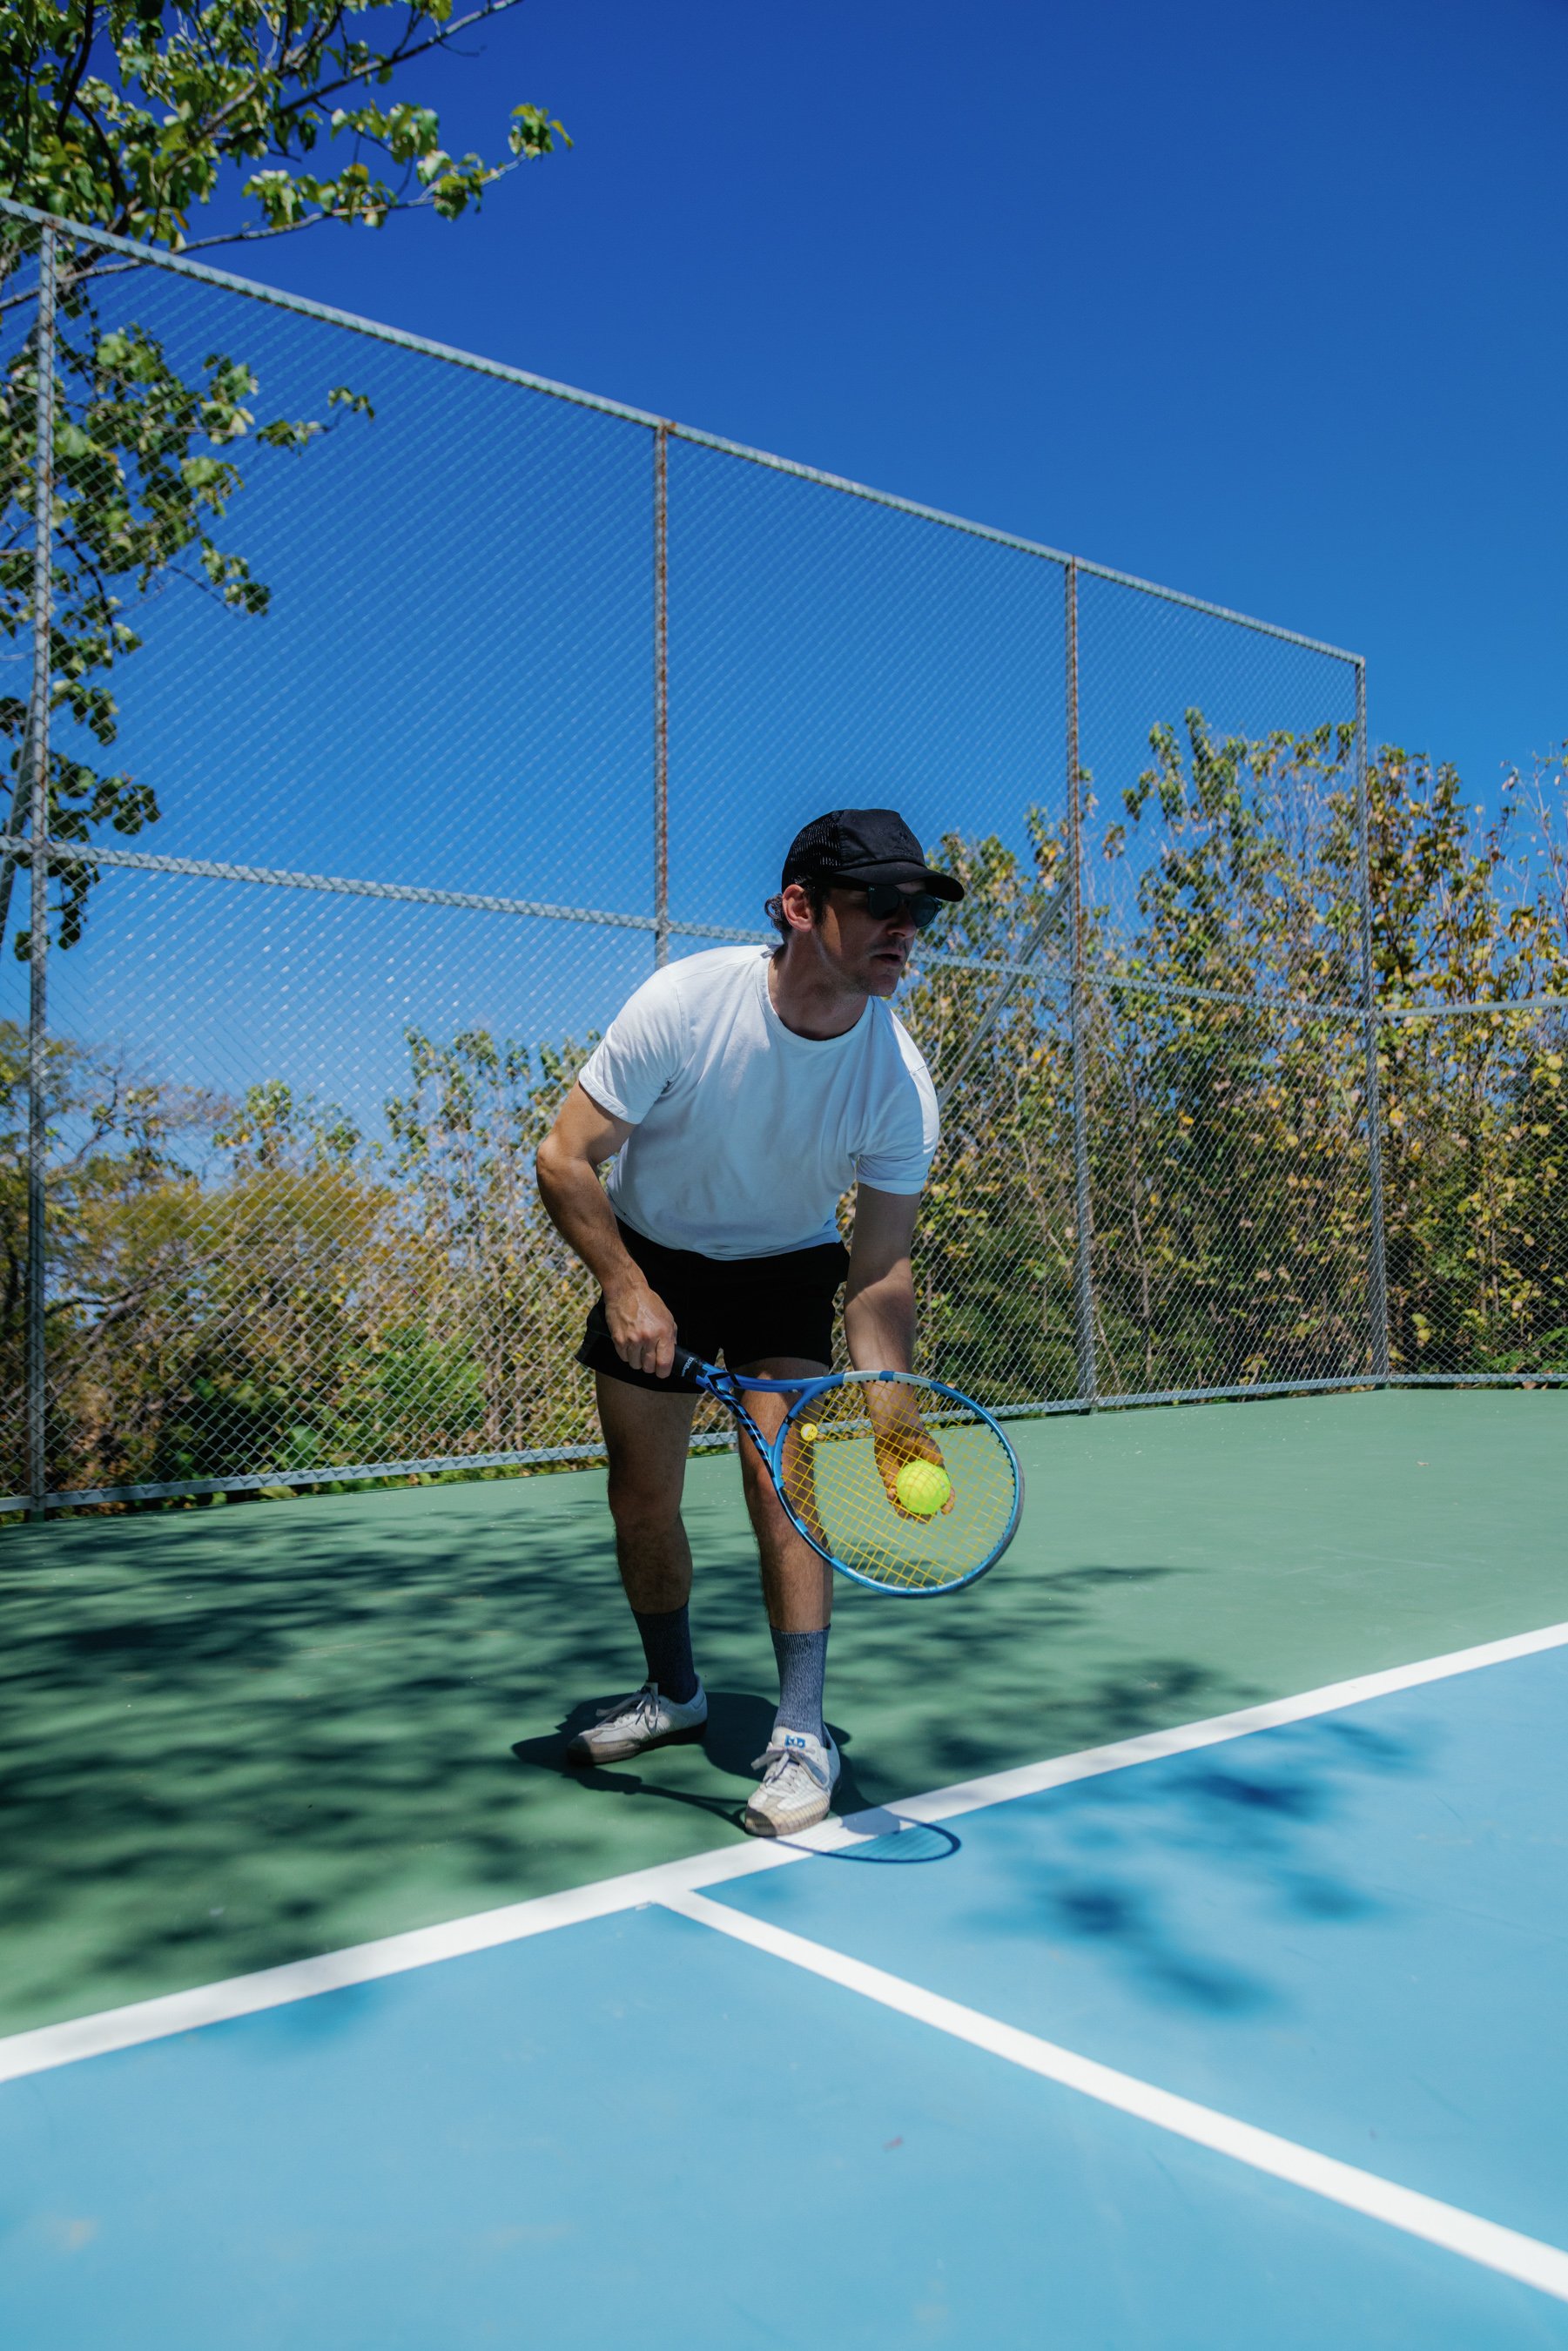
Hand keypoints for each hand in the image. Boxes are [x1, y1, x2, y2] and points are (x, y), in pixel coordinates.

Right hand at [605, 1279, 677, 1378]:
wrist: (626, 1291)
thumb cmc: (648, 1302)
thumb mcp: (667, 1317)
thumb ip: (671, 1336)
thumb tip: (671, 1352)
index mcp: (663, 1333)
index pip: (664, 1364)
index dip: (663, 1372)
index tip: (662, 1372)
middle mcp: (648, 1338)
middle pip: (649, 1368)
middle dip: (650, 1366)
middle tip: (649, 1357)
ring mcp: (632, 1340)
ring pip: (635, 1365)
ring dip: (637, 1360)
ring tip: (638, 1348)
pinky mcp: (618, 1340)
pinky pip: (624, 1358)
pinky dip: (627, 1354)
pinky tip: (629, 1344)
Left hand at [869, 1388, 955, 1520]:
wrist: (895, 1432)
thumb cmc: (914, 1436)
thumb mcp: (925, 1442)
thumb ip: (931, 1452)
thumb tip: (939, 1461)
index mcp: (935, 1479)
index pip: (945, 1495)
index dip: (947, 1505)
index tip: (945, 1510)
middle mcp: (921, 1487)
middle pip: (925, 1508)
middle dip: (925, 1518)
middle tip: (923, 1518)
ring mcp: (906, 1488)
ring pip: (907, 1507)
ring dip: (905, 1513)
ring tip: (903, 1512)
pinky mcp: (891, 1485)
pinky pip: (892, 1496)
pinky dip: (892, 1497)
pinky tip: (891, 1493)